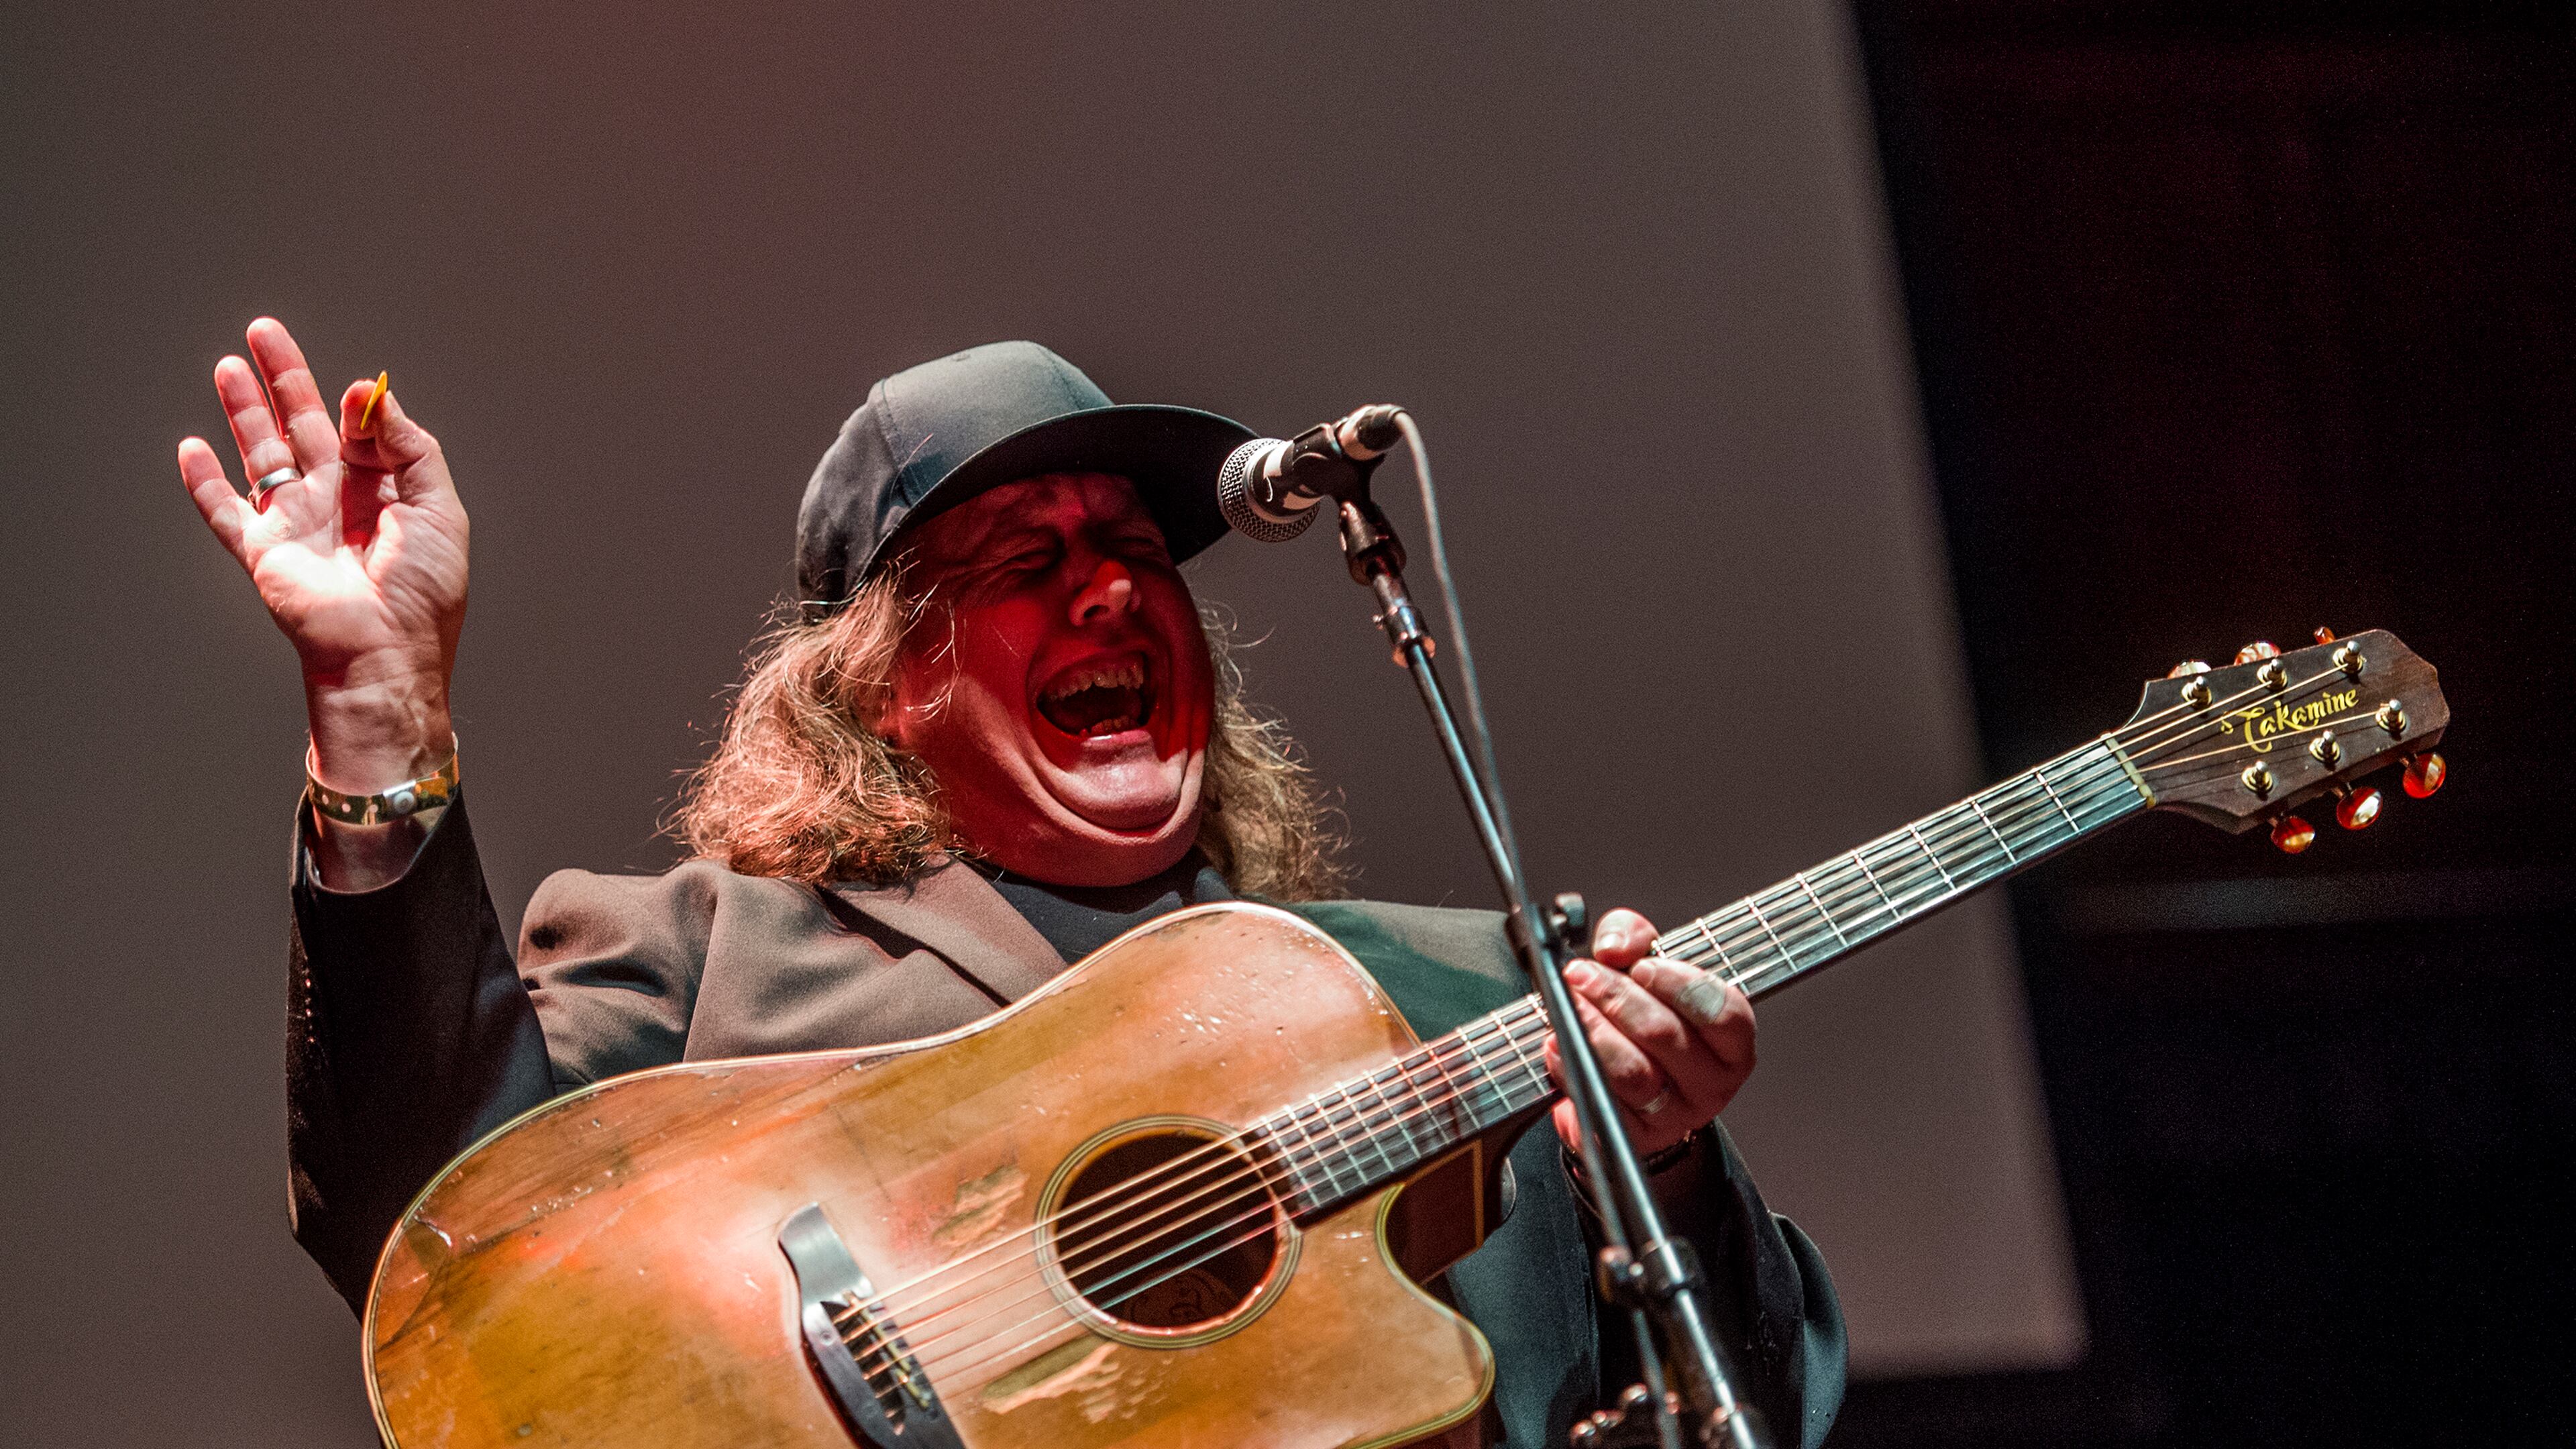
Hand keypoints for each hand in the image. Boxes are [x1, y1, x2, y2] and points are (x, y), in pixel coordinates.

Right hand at [177, 318, 467, 790]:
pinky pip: (225, 511)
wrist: (387, 652)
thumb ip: (411, 448)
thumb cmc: (423, 591)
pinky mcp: (263, 552)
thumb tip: (371, 396)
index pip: (359, 430)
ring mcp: (296, 524)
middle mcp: (335, 501)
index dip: (356, 406)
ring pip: (262, 454)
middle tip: (263, 331)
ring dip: (244, 411)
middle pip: (301, 426)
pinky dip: (205, 482)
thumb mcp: (440, 508)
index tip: (356, 395)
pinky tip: (192, 448)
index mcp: (382, 491)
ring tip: (230, 366)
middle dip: (282, 378)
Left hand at [1545, 908, 1754, 1163]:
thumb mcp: (1644, 961)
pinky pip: (1601, 1103)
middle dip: (1616, 998)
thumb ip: (1634, 936)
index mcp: (1731, 1042)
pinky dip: (1571, 1068)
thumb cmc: (1640, 1013)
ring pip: (1633, 1073)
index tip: (1641, 965)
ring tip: (1567, 1007)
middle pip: (1666, 1036)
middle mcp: (1712, 1084)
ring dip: (1592, 1031)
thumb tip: (1615, 947)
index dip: (1680, 984)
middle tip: (1580, 975)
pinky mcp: (1632, 1138)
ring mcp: (1675, 1116)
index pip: (1725, 1013)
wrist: (1619, 1081)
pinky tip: (1557, 1045)